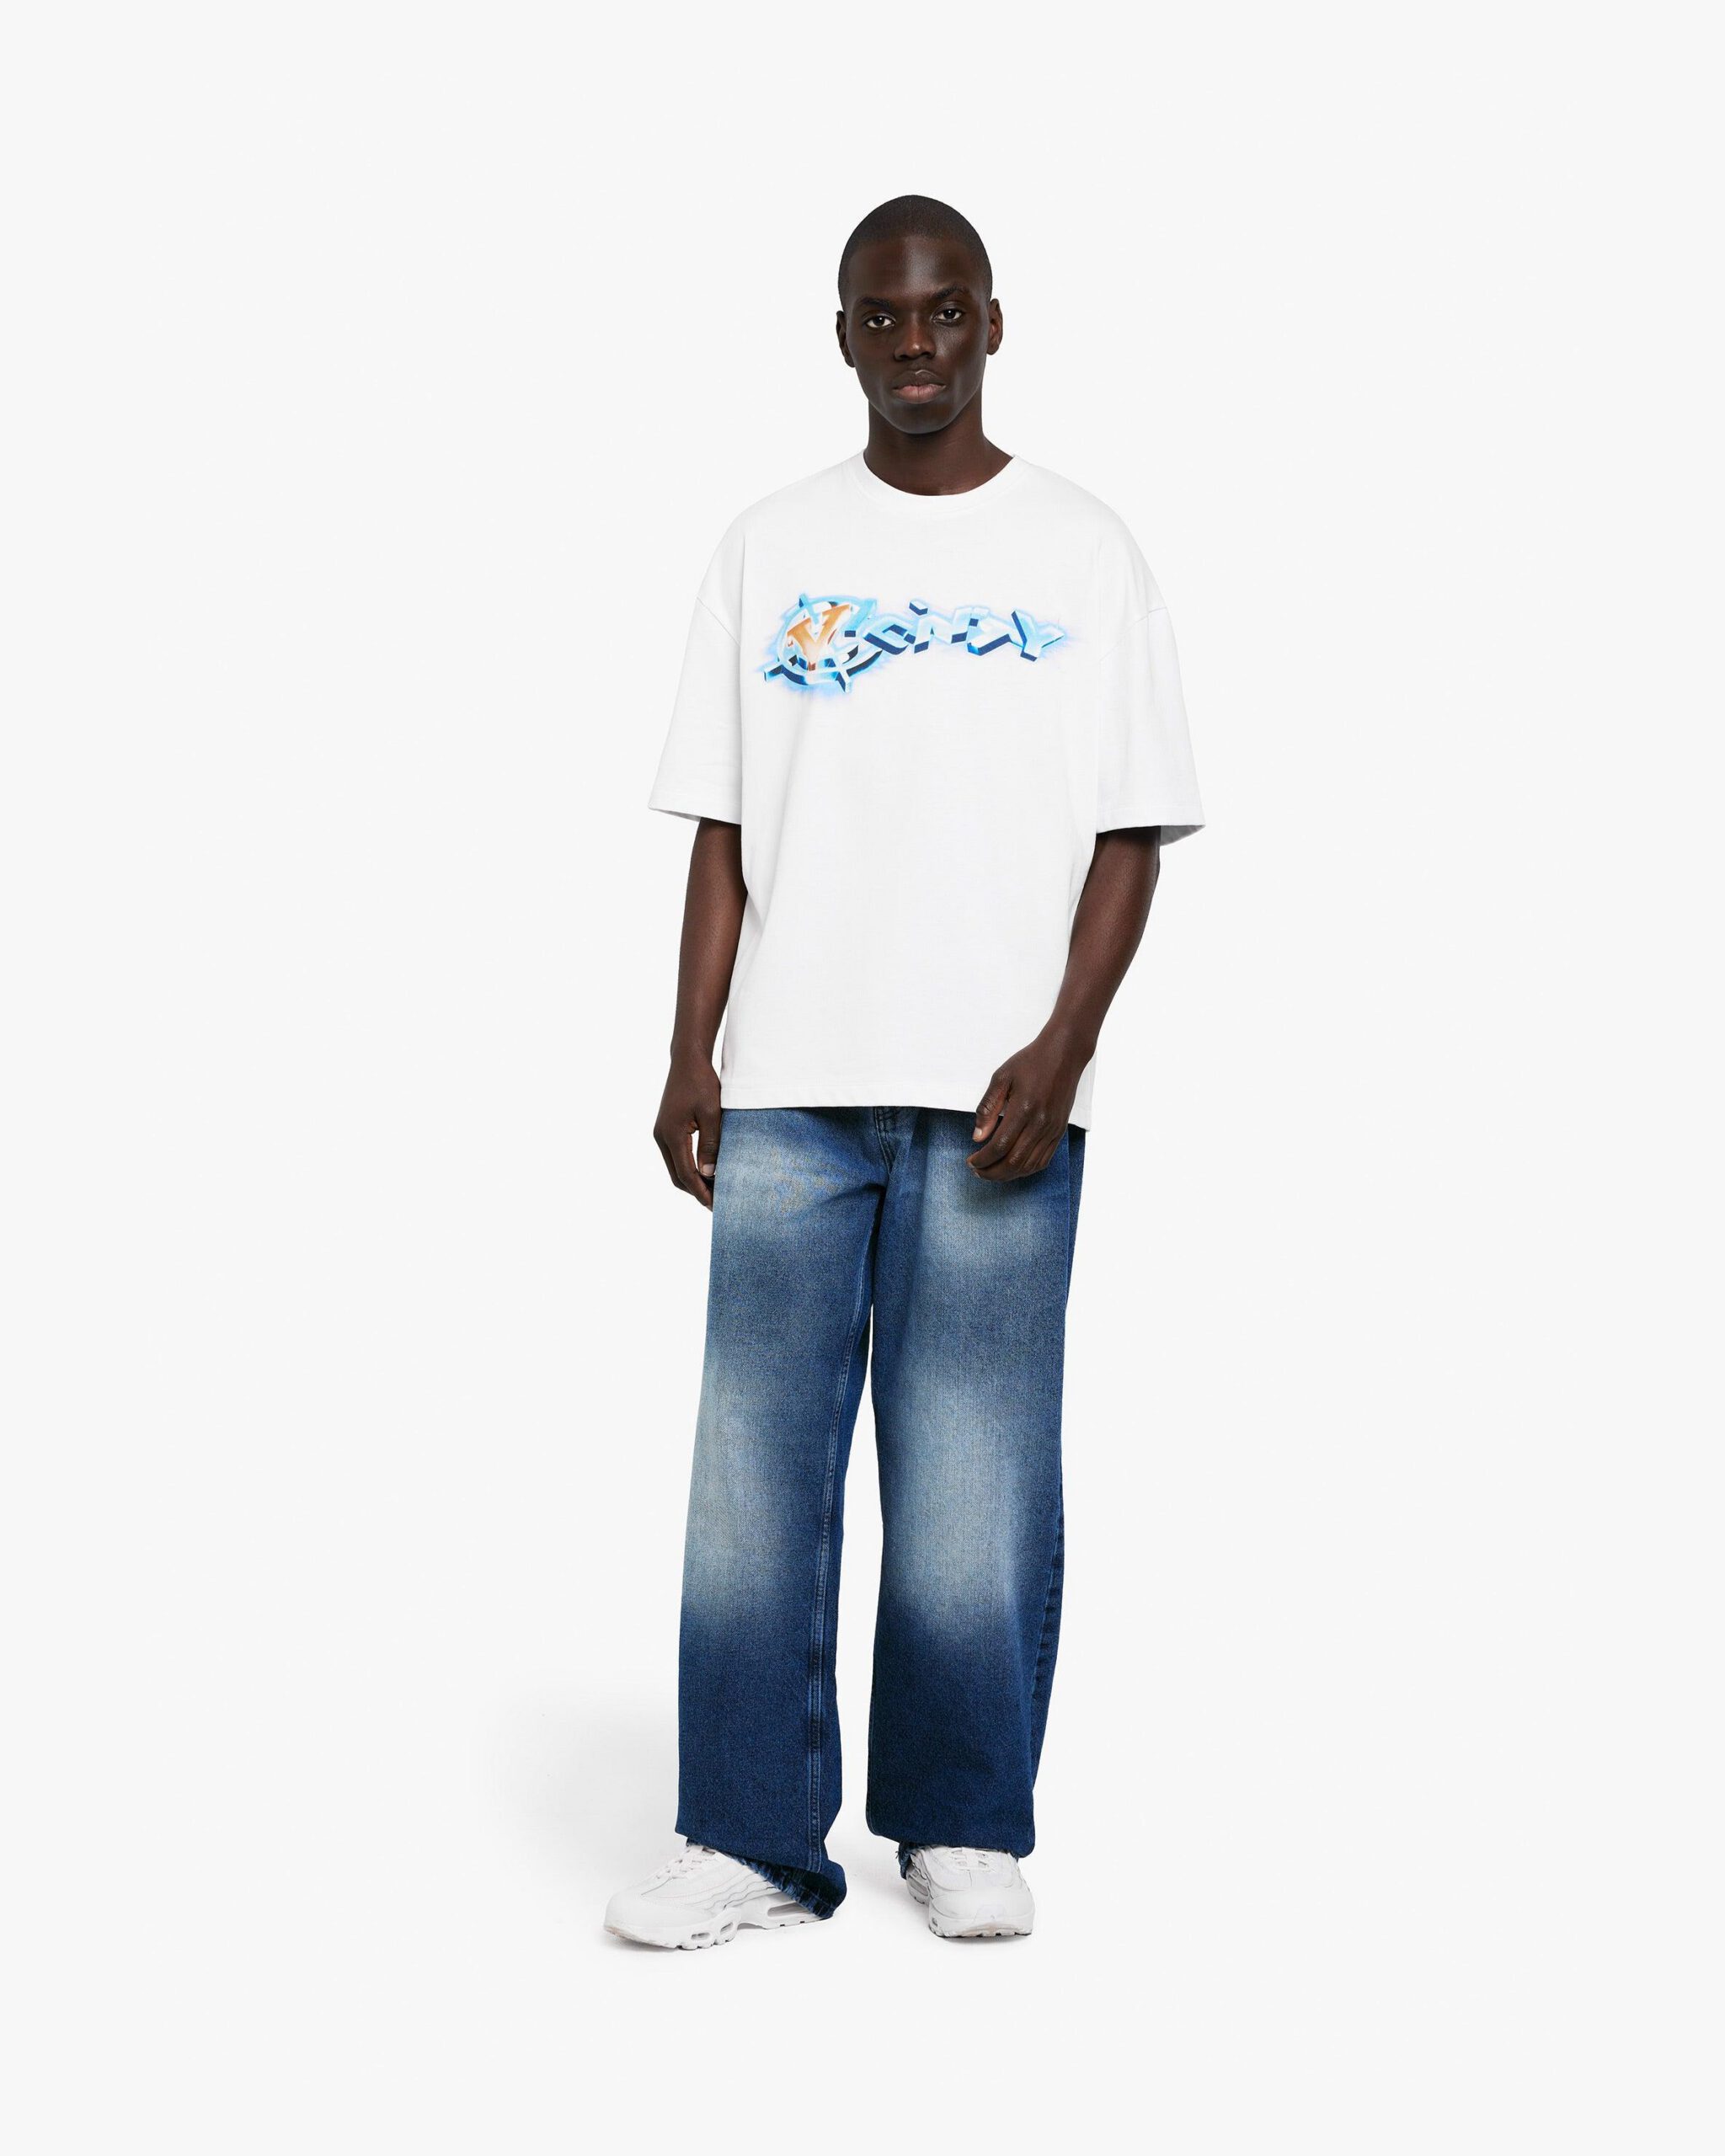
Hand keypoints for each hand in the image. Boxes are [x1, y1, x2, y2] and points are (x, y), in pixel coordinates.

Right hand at [654, 1052, 721, 1207]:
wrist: (687, 1061)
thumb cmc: (702, 1083)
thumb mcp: (712, 1114)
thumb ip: (710, 1145)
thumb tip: (710, 1174)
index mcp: (671, 1134)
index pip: (686, 1173)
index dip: (701, 1191)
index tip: (715, 1205)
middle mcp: (661, 1136)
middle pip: (676, 1176)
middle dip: (695, 1191)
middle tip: (716, 1202)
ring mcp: (661, 1133)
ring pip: (675, 1167)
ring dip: (692, 1180)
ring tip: (713, 1190)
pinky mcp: (666, 1129)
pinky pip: (675, 1156)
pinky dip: (688, 1168)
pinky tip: (705, 1171)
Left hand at [967, 1030, 1087, 1180]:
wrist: (1064, 1055)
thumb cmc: (1030, 1063)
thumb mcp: (1001, 1078)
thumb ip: (987, 1108)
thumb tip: (977, 1137)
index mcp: (1023, 1109)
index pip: (999, 1146)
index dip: (982, 1160)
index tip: (971, 1161)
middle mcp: (1040, 1123)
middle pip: (1014, 1162)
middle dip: (991, 1172)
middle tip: (977, 1170)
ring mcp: (1052, 1130)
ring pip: (1029, 1166)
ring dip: (1007, 1175)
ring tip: (991, 1171)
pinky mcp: (1060, 1131)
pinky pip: (1043, 1161)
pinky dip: (1026, 1170)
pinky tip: (1012, 1167)